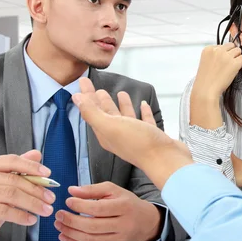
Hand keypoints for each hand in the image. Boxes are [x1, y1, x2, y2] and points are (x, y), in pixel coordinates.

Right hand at [0, 151, 54, 240]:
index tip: (48, 174)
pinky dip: (21, 216)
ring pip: (10, 195)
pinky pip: (3, 211)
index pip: (11, 161)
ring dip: (33, 203)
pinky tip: (31, 220)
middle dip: (36, 189)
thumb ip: (16, 170)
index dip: (31, 167)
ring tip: (46, 210)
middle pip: (13, 179)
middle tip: (51, 198)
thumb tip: (36, 154)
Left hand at [54, 182, 160, 240]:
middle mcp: (123, 224)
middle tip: (59, 214)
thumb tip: (72, 191)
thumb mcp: (114, 190)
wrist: (145, 221)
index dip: (80, 206)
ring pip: (90, 239)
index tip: (68, 201)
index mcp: (124, 206)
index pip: (98, 208)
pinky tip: (65, 236)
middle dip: (72, 221)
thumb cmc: (127, 203)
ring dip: (71, 233)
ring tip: (59, 225)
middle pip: (93, 226)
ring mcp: (119, 238)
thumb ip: (93, 189)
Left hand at [73, 78, 192, 190]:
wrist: (165, 159)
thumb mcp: (110, 125)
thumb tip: (76, 98)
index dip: (87, 96)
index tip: (83, 81)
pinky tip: (143, 104)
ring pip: (125, 117)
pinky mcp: (150, 135)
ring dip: (121, 105)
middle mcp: (118, 135)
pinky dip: (142, 112)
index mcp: (106, 133)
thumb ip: (92, 112)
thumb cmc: (138, 143)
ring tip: (120, 93)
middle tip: (96, 88)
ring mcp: (135, 135)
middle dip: (101, 101)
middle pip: (106, 114)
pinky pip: (144, 121)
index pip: (92, 112)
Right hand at [191, 43, 241, 100]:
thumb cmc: (206, 80)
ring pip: (238, 50)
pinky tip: (236, 68)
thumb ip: (214, 55)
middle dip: (231, 53)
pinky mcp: (234, 63)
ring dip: (237, 57)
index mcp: (208, 49)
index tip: (221, 61)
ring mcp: (226, 56)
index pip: (222, 45)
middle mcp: (217, 50)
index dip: (223, 53)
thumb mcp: (206, 62)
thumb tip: (227, 52)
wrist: (206, 90)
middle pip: (231, 46)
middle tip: (228, 63)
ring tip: (232, 66)